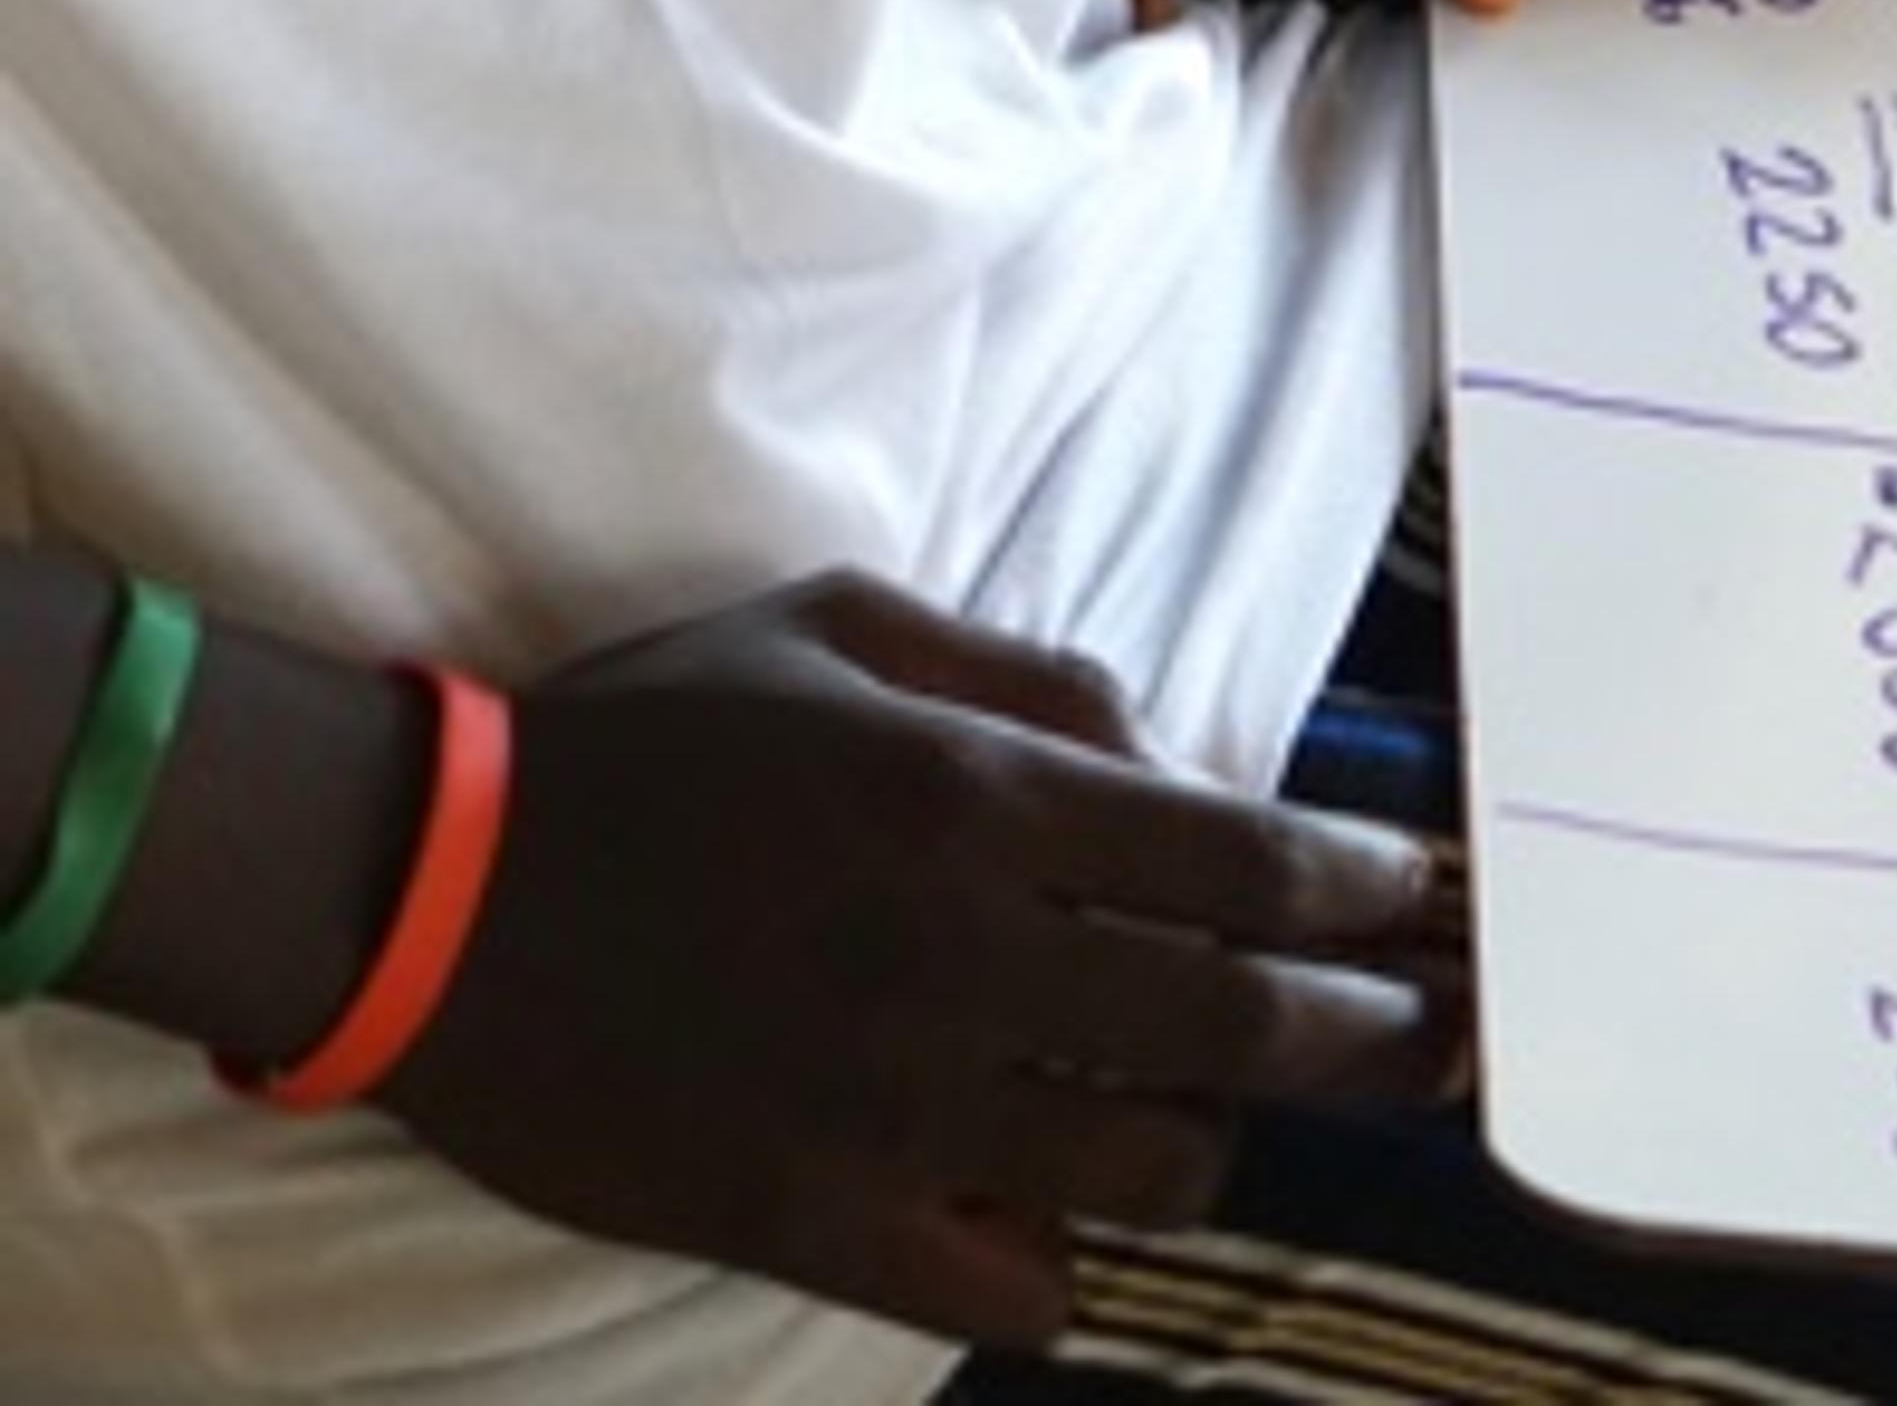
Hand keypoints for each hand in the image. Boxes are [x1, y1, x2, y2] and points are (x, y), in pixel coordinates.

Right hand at [391, 575, 1459, 1354]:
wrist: (436, 894)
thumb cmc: (651, 733)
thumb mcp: (844, 628)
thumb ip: (1028, 679)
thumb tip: (1167, 750)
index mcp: (973, 800)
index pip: (1243, 864)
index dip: (1367, 892)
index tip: (1428, 899)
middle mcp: (960, 960)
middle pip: (1239, 1024)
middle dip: (1378, 1034)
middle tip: (1443, 1040)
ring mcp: (891, 1110)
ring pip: (1149, 1165)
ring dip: (1217, 1140)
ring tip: (1228, 1114)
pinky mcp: (811, 1224)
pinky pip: (1008, 1286)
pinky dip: (1069, 1262)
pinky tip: (1075, 1222)